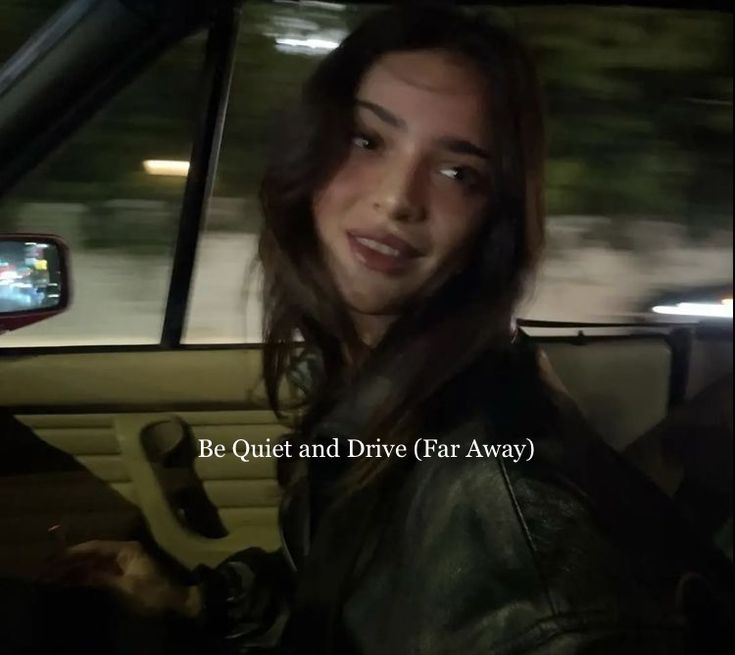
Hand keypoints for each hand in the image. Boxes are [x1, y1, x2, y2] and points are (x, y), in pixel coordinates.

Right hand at [38, 540, 201, 618]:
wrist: (174, 605)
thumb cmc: (152, 594)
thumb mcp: (126, 587)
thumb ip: (102, 578)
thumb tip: (79, 574)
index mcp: (127, 549)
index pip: (95, 547)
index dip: (73, 552)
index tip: (54, 558)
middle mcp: (123, 553)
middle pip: (92, 555)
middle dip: (70, 562)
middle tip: (47, 570)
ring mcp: (122, 565)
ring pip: (92, 565)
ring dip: (74, 571)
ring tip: (52, 578)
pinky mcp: (121, 577)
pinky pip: (97, 575)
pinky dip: (83, 578)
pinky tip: (68, 583)